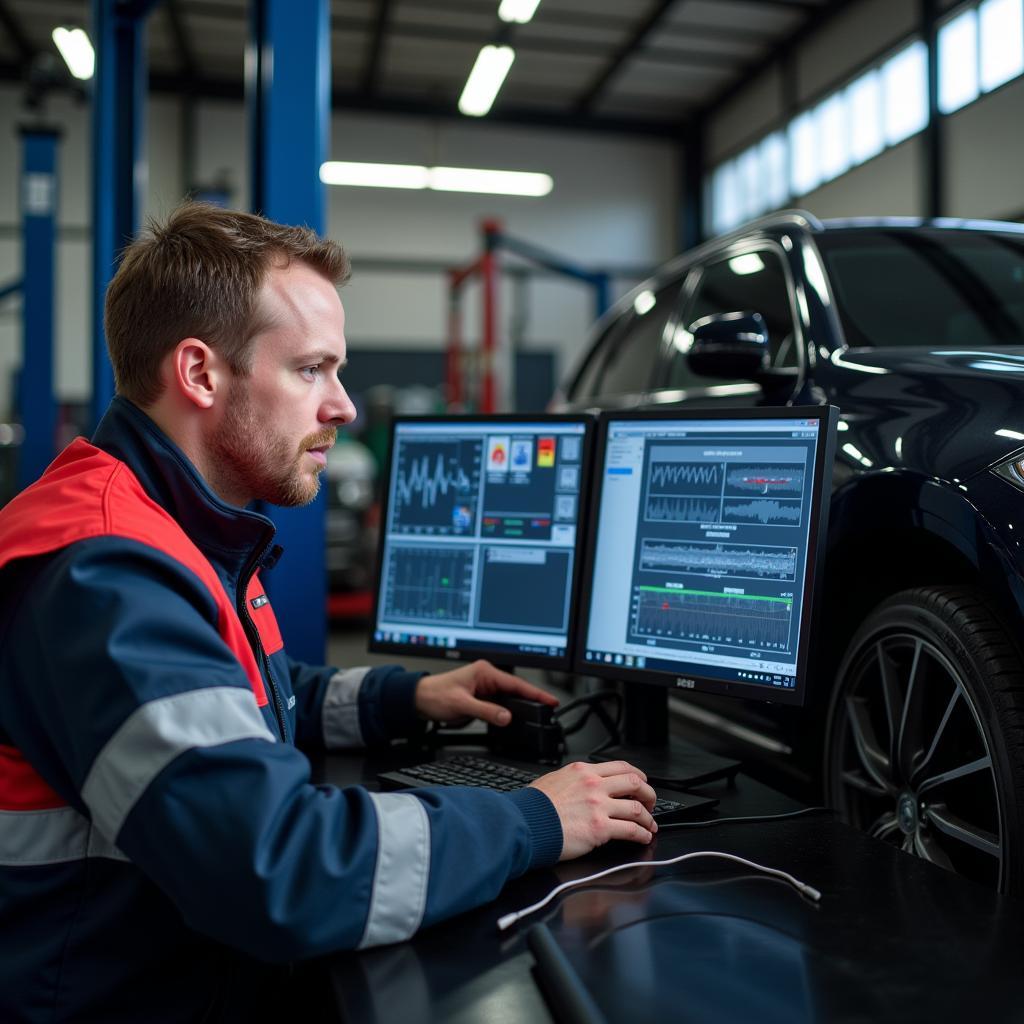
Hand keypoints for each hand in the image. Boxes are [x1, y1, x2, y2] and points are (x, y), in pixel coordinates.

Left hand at [414, 659, 558, 726]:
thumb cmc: (435, 695)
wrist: (419, 701)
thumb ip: (485, 711)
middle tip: (550, 710)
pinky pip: (500, 706)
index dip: (535, 692)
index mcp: (485, 672)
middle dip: (532, 699)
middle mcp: (487, 678)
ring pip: (508, 699)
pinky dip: (508, 713)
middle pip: (516, 690)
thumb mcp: (461, 704)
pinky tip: (516, 719)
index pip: (515, 683)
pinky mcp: (481, 699)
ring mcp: (485, 689)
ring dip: (521, 706)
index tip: (550, 700)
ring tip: (538, 715)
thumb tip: (506, 717)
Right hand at [528, 760, 657, 859]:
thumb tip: (582, 786)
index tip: (641, 782)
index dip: (637, 776)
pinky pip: (630, 830)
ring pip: (636, 808)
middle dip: (648, 794)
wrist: (525, 823)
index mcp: (583, 771)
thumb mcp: (554, 780)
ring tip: (650, 824)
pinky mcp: (599, 828)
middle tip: (650, 802)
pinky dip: (642, 834)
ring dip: (647, 817)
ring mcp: (598, 806)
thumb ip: (573, 780)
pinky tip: (643, 837)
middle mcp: (594, 785)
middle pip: (634, 783)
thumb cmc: (534, 806)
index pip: (620, 767)